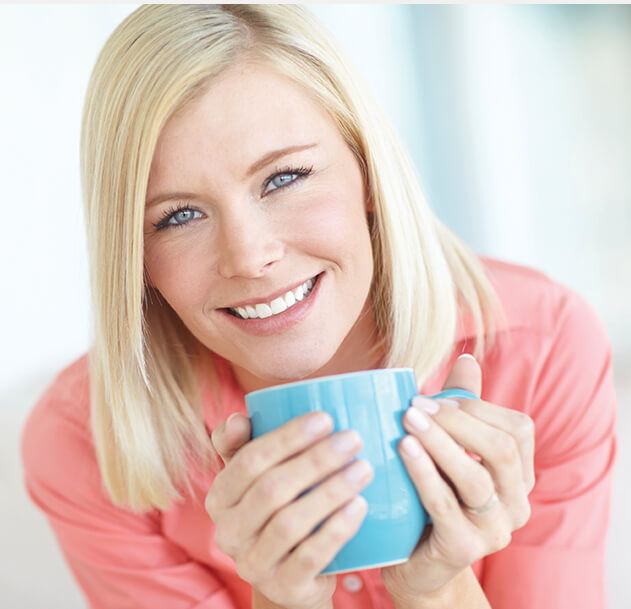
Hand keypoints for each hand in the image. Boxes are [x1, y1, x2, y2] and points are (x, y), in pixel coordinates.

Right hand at [205, 410, 372, 608]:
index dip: (287, 438)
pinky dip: (336, 529)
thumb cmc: (276, 510)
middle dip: (316, 460)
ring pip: (290, 523)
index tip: (326, 418)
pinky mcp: (283, 587)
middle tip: (353, 439)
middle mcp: (229, 532)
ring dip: (330, 491)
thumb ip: (242, 446)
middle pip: (271, 489)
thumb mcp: (256, 478)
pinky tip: (360, 505)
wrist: (290, 576)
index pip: (249, 460)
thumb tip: (237, 419)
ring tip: (363, 468)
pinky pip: (310, 557)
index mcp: (219, 497)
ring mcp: (253, 564)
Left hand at [381, 354, 534, 603]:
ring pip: (476, 478)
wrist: (418, 561)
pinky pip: (446, 505)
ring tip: (407, 421)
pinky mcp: (466, 548)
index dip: (475, 408)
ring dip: (440, 443)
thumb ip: (462, 407)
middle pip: (502, 450)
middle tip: (415, 406)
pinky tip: (403, 450)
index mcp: (519, 474)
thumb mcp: (450, 449)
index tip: (431, 398)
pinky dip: (424, 473)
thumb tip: (467, 358)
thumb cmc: (434, 494)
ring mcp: (495, 529)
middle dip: (457, 421)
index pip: (517, 428)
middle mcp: (516, 502)